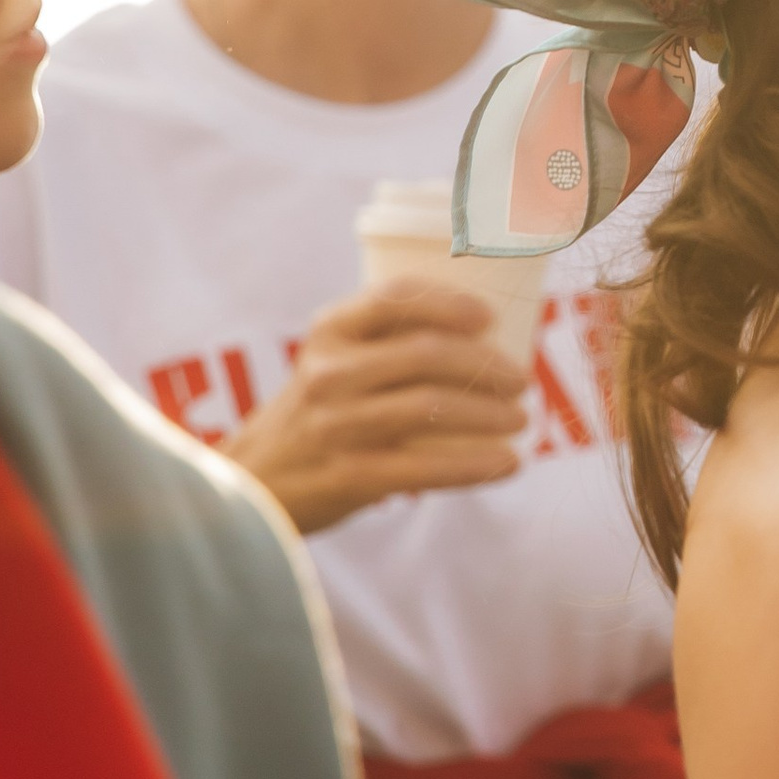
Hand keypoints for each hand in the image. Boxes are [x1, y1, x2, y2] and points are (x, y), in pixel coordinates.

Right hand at [227, 285, 530, 535]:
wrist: (256, 482)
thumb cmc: (318, 411)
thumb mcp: (333, 359)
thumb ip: (389, 341)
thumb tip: (491, 333)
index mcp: (330, 331)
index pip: (395, 296)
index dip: (450, 301)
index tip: (489, 316)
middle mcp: (329, 372)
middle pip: (427, 354)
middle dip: (487, 365)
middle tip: (521, 380)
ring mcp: (338, 424)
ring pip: (433, 408)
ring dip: (491, 414)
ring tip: (520, 420)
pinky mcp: (350, 475)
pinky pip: (427, 468)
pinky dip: (477, 464)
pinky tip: (508, 463)